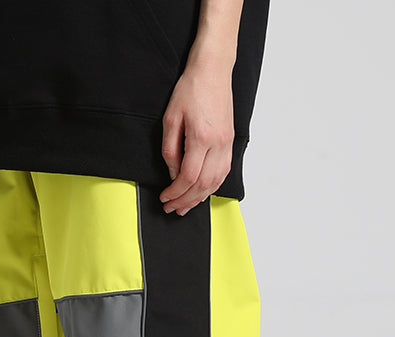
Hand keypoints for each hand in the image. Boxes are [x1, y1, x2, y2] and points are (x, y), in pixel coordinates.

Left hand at [158, 61, 234, 215]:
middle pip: (202, 184)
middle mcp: (218, 143)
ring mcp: (227, 143)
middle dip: (185, 200)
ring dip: (199, 198)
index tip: (165, 198)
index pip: (188, 177)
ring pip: (215, 182)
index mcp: (201, 137)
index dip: (175, 192)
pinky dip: (212, 187)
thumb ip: (170, 150)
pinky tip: (202, 192)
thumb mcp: (170, 118)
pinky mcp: (230, 141)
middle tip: (172, 208)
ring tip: (185, 206)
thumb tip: (173, 174)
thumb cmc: (191, 89)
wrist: (213, 70)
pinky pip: (223, 172)